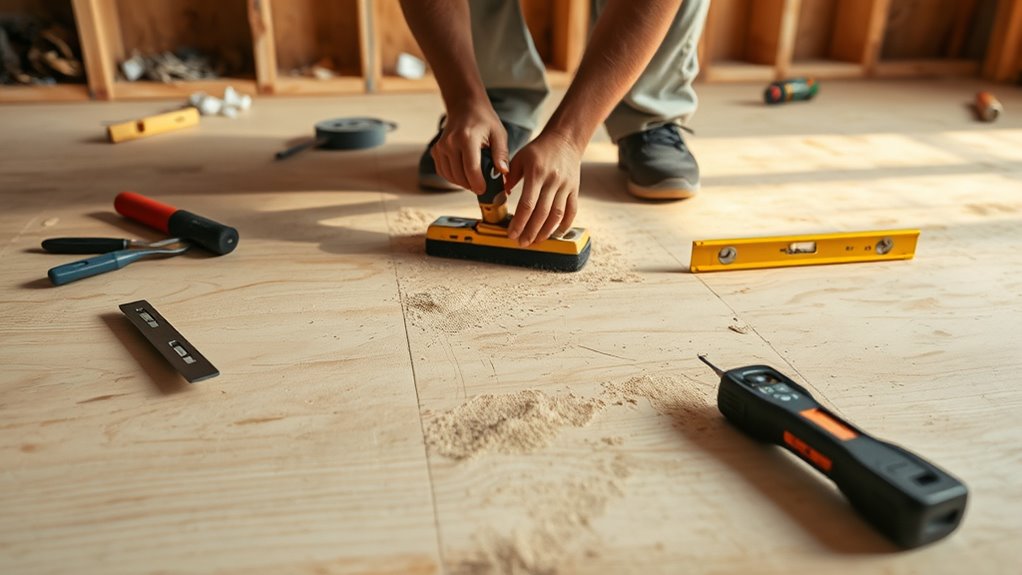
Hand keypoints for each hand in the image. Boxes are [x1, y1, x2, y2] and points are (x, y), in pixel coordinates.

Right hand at [432, 103, 509, 193]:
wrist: (465, 106)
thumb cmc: (484, 121)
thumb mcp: (498, 134)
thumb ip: (501, 154)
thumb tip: (504, 173)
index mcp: (467, 138)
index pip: (471, 169)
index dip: (478, 184)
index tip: (484, 191)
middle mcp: (450, 143)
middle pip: (460, 176)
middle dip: (472, 185)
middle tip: (483, 186)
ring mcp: (440, 147)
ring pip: (450, 176)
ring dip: (462, 183)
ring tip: (475, 179)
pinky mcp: (436, 151)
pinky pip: (443, 172)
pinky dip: (453, 177)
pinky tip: (463, 174)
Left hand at [506, 131, 582, 245]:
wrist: (565, 139)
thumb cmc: (539, 149)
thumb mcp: (519, 158)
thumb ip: (510, 177)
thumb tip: (502, 196)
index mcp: (536, 173)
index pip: (527, 204)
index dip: (519, 222)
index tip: (511, 233)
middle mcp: (552, 181)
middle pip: (541, 214)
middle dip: (530, 231)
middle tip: (522, 242)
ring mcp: (565, 186)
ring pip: (557, 215)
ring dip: (546, 232)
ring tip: (535, 241)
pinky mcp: (574, 189)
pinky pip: (571, 211)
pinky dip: (564, 225)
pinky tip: (555, 234)